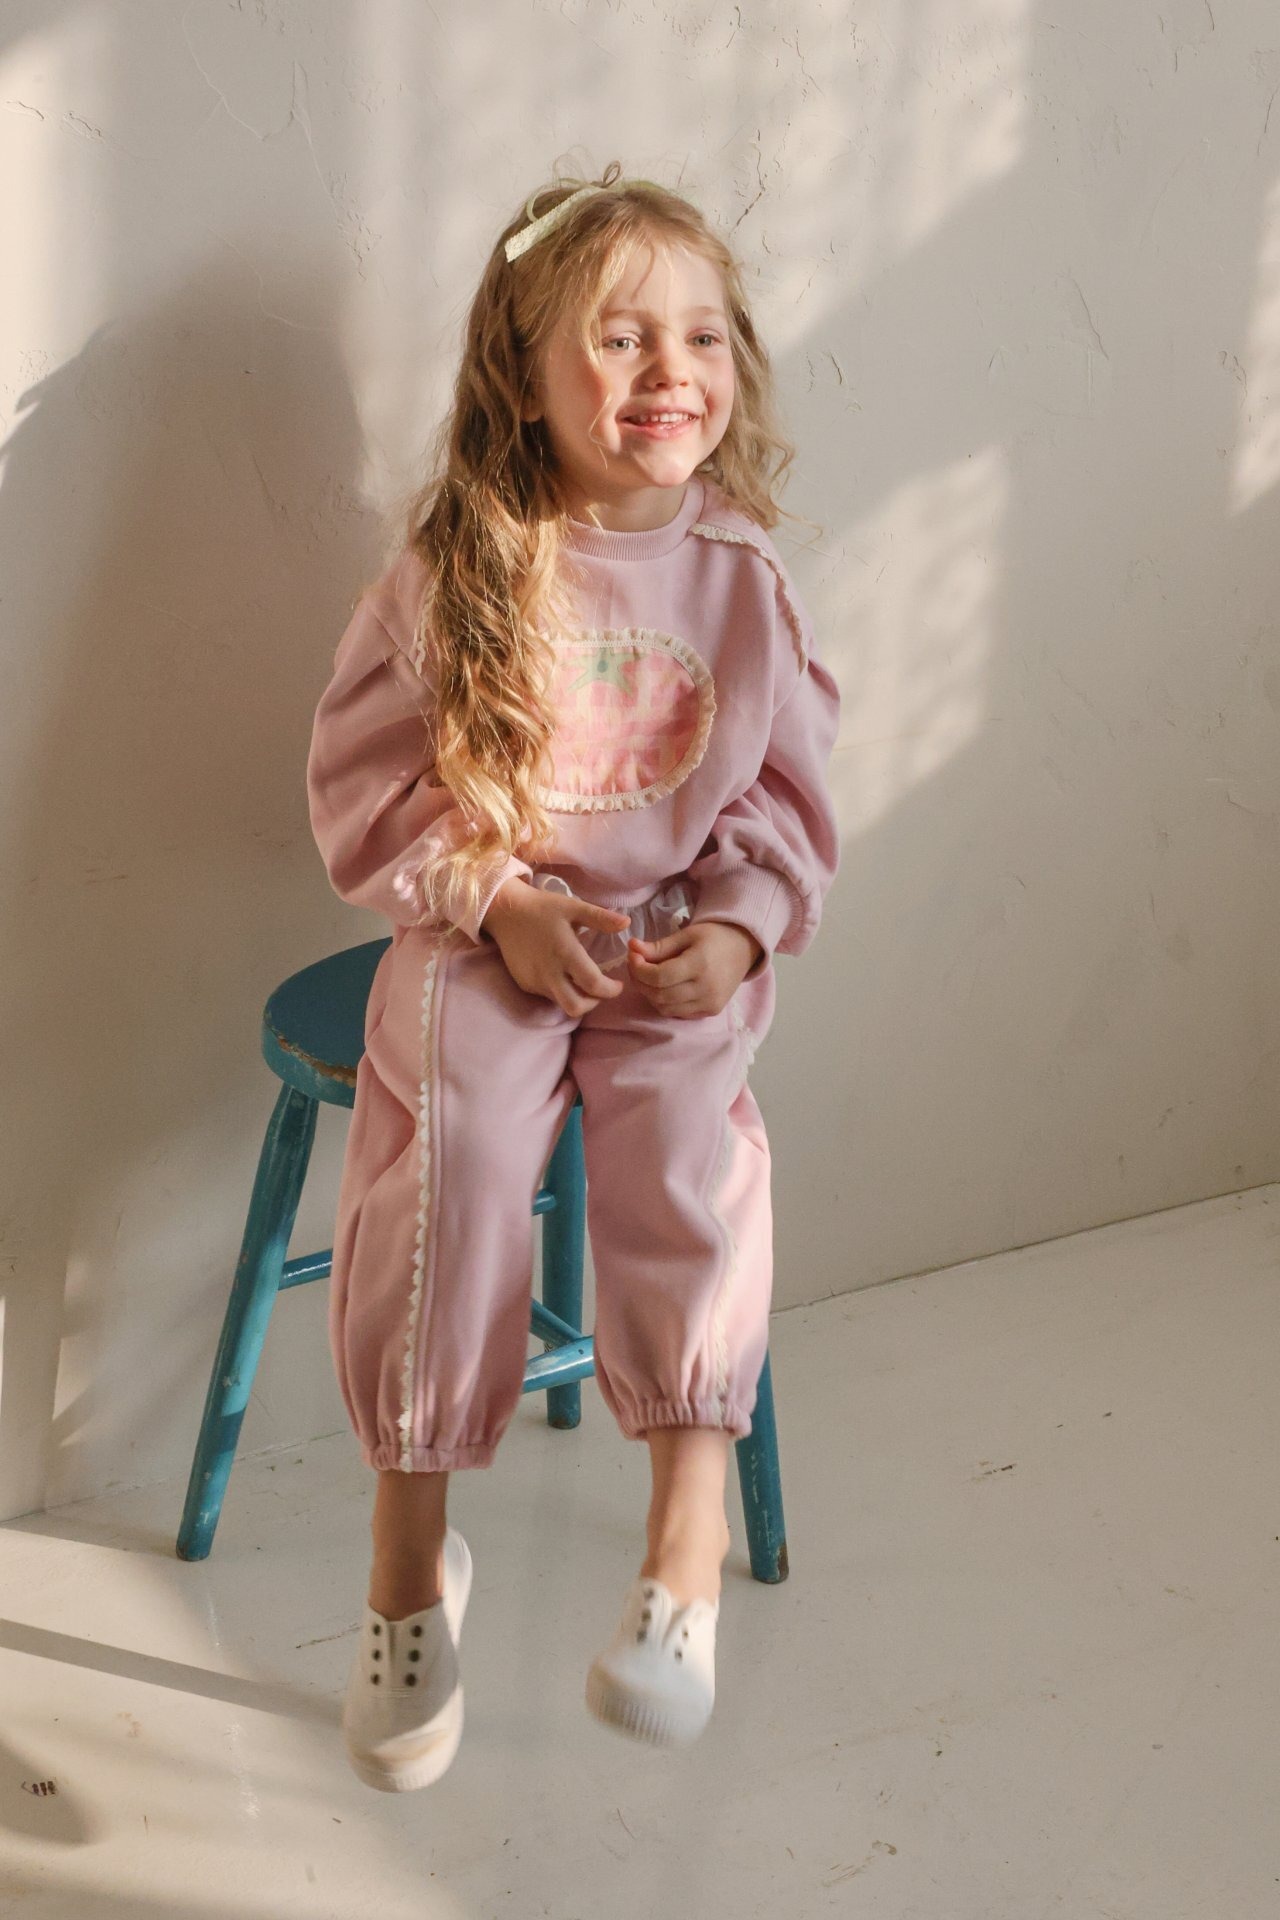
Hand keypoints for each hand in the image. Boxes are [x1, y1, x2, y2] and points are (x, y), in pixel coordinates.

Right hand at [481, 876, 630, 1015]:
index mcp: (565, 953)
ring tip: (582, 981)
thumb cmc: (543, 908)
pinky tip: (562, 974)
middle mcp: (549, 973)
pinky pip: (548, 995)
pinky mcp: (524, 983)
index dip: (610, 990)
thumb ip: (601, 918)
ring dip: (577, 997)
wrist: (505, 912)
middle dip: (593, 1003)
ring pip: (561, 1003)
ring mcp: (534, 981)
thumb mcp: (573, 907)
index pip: (593, 984)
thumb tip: (627, 922)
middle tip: (600, 989)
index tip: (617, 984)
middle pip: (576, 1007)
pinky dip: (560, 991)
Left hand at [626, 919, 762, 1018]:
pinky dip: (665, 1003)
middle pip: (659, 995)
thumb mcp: (686, 935)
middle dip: (640, 982)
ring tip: (650, 977)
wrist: (743, 949)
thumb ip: (659, 946)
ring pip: (665, 1008)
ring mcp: (709, 1003)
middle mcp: (706, 988)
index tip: (632, 956)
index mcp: (700, 964)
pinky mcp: (711, 1011)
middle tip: (636, 966)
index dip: (639, 969)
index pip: (659, 977)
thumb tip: (632, 947)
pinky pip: (678, 1013)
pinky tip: (666, 988)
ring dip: (650, 994)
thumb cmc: (713, 937)